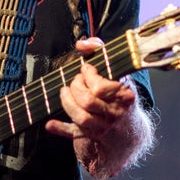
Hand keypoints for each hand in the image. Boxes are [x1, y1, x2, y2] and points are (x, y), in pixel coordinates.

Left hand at [45, 38, 140, 177]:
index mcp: (125, 96)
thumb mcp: (117, 71)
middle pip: (87, 101)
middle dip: (76, 87)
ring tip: (65, 92)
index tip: (86, 69)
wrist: (130, 129)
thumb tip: (82, 43)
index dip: (88, 76)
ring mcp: (105, 127)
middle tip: (76, 81)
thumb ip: (100, 50)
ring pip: (81, 117)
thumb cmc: (120, 93)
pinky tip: (50, 124)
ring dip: (67, 102)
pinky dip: (61, 129)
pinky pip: (75, 134)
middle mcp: (116, 113)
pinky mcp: (93, 136)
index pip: (100, 88)